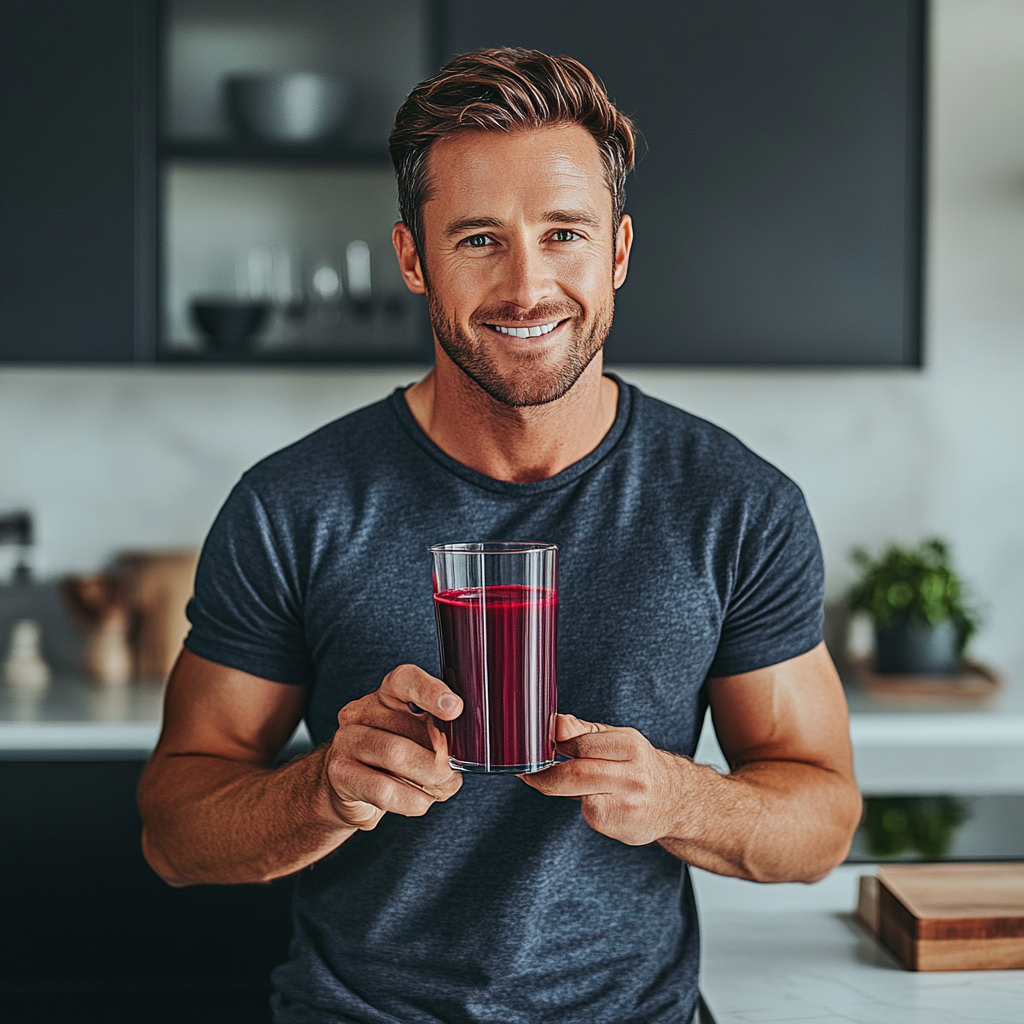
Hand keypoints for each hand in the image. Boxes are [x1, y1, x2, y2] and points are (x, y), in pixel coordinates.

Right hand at [322, 665, 462, 831]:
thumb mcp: (420, 741)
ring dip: (428, 777)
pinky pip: (383, 788)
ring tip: (439, 788)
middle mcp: (363, 711)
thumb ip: (439, 739)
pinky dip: (411, 799)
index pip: (406, 680)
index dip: (431, 691)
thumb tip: (457, 758)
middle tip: (452, 774)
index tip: (455, 708)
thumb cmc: (394, 760)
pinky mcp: (339, 773)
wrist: (347, 787)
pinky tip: (420, 801)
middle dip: (440, 757)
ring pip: (395, 754)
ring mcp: (347, 741)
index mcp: (388, 694)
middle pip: (409, 728)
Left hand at [521, 714, 688, 845]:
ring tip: (560, 782)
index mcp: (630, 746)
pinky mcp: (621, 826)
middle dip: (544, 776)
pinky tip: (597, 801)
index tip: (537, 749)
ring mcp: (628, 804)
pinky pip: (589, 813)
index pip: (579, 745)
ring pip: (577, 795)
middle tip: (529, 774)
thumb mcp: (615, 739)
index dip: (554, 747)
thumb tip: (556, 723)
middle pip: (575, 775)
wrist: (675, 800)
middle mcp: (633, 776)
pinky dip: (584, 804)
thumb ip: (582, 731)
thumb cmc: (637, 764)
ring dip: (561, 789)